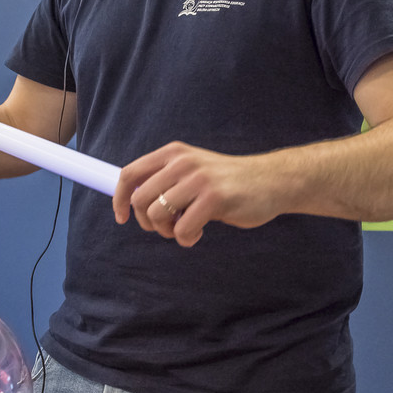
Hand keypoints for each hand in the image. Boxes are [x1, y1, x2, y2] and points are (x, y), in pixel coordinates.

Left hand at [113, 141, 280, 247]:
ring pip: (157, 215)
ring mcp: (198, 179)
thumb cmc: (230, 182)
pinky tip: (200, 233)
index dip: (118, 199)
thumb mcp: (194, 170)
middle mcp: (182, 162)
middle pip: (139, 199)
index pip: (129, 174)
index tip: (123, 218)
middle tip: (168, 227)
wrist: (273, 181)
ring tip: (185, 229)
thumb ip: (167, 180)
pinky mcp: (214, 198)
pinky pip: (182, 229)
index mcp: (174, 153)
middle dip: (148, 222)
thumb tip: (132, 202)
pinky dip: (186, 239)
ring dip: (167, 232)